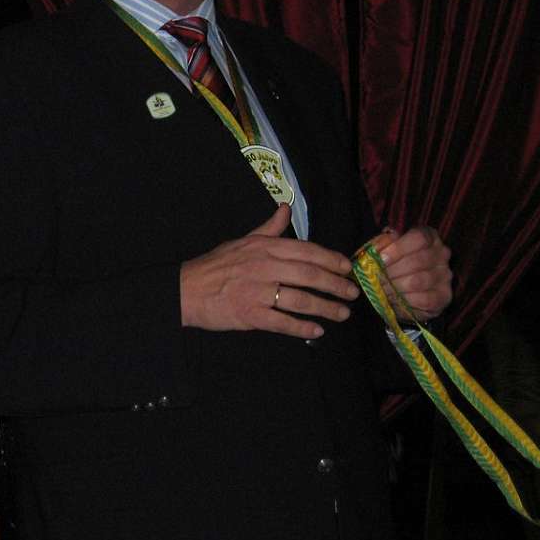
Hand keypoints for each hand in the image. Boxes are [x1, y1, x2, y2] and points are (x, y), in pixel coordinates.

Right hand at [179, 204, 359, 339]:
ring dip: (326, 308)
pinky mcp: (251, 314)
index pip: (306, 251)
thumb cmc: (215, 266)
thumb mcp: (242, 241)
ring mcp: (258, 292)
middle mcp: (264, 267)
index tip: (347, 267)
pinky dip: (302, 328)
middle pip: (309, 275)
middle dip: (336, 285)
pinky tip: (317, 331)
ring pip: (301, 300)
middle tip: (352, 293)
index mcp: (264, 248)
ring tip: (342, 314)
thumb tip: (285, 209)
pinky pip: (283, 322)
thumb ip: (268, 229)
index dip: (330, 259)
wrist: (186, 290)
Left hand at [365, 225, 452, 321]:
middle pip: (418, 260)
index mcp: (429, 237)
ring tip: (381, 288)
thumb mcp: (385, 249)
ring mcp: (445, 275)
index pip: (419, 238)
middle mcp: (442, 254)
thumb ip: (381, 246)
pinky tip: (393, 299)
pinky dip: (404, 300)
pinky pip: (424, 299)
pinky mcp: (444, 296)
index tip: (381, 259)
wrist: (402, 291)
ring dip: (395, 286)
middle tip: (376, 278)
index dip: (398, 248)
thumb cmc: (393, 264)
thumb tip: (376, 251)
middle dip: (392, 271)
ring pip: (418, 281)